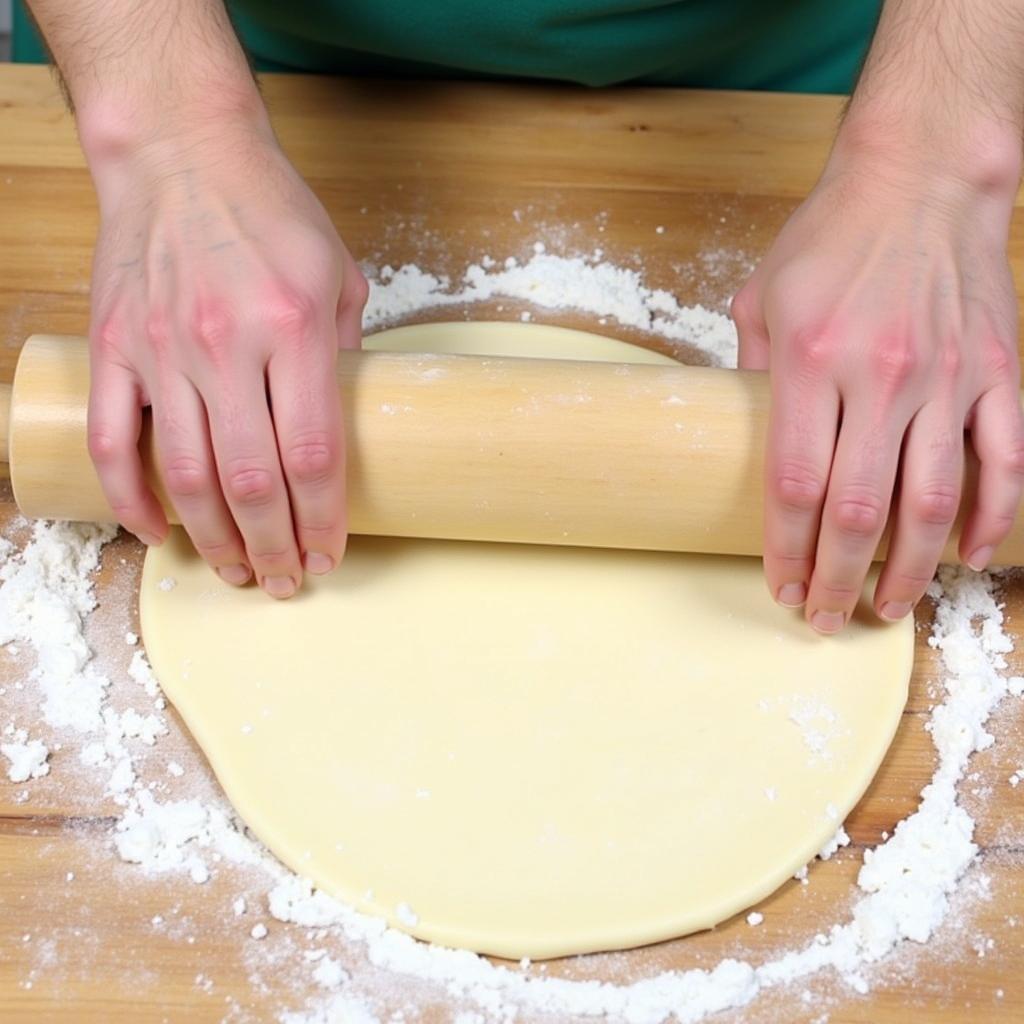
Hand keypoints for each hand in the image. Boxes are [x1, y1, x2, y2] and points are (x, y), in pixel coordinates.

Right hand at [85, 117, 366, 597]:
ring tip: (236, 573)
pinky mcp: (115, 348)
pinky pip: (112, 441)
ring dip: (213, 539)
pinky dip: (130, 498)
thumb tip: (347, 422)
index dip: (322, 520)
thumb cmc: (270, 211)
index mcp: (295, 326)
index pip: (313, 454)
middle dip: (274, 547)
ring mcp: (163, 349)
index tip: (330, 554)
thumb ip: (347, 352)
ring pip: (184, 474)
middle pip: (252, 481)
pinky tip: (155, 532)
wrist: (180, 153)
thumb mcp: (339, 272)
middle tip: (287, 581)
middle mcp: (228, 344)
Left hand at [731, 144, 1023, 632]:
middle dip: (838, 579)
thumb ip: (749, 375)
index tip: (782, 589)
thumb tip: (750, 442)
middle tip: (827, 618)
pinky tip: (972, 557)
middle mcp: (878, 378)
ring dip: (910, 569)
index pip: (795, 488)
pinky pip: (1004, 461)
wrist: (920, 176)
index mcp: (809, 363)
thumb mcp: (760, 297)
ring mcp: (945, 378)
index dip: (787, 553)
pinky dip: (993, 518)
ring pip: (932, 503)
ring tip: (887, 606)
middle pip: (857, 512)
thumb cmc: (829, 237)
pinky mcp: (996, 372)